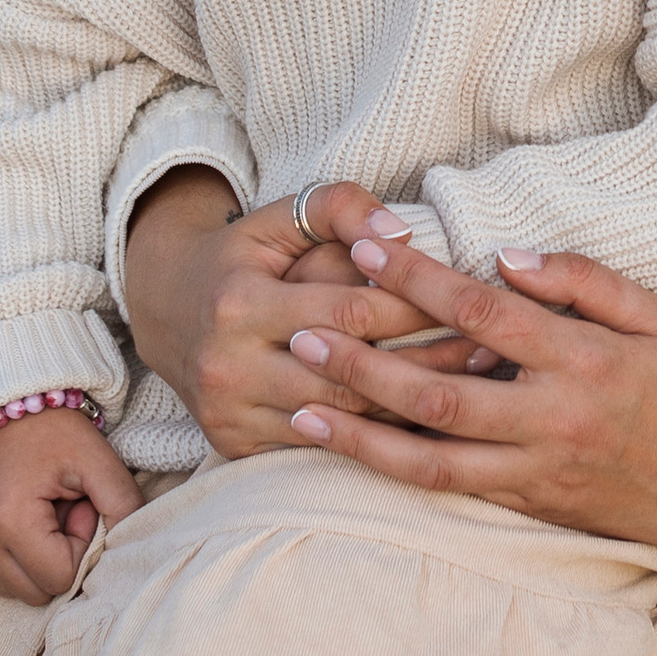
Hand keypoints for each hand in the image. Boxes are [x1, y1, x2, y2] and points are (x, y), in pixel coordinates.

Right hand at [0, 408, 143, 603]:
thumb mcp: (98, 460)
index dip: (80, 544)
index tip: (79, 506)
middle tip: (59, 512)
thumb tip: (127, 547)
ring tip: (38, 518)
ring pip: (2, 591)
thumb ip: (123, 504)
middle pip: (31, 592)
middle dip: (56, 557)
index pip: (60, 577)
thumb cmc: (55, 431)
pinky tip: (5, 548)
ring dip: (27, 562)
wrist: (9, 400)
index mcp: (11, 518)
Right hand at [121, 170, 457, 458]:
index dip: (416, 308)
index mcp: (240, 303)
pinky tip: (424, 426)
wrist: (165, 309)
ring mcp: (229, 414)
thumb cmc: (244, 255)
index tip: (474, 306)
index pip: (350, 311)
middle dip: (426, 367)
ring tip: (473, 391)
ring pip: (340, 421)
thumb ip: (343, 208)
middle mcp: (227, 366)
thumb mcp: (281, 215)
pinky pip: (319, 447)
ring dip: (411, 409)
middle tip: (491, 357)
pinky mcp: (234, 446)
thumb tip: (400, 233)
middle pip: (350, 375)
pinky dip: (374, 438)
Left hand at [284, 223, 656, 562]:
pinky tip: (354, 456)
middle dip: (366, 364)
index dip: (421, 278)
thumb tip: (508, 256)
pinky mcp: (531, 509)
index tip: (369, 247)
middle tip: (303, 334)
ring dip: (360, 437)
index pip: (483, 313)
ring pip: (432, 462)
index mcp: (583, 361)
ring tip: (299, 413)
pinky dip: (397, 474)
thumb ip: (583, 280)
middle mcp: (552, 421)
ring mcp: (537, 473)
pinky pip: (453, 492)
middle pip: (440, 393)